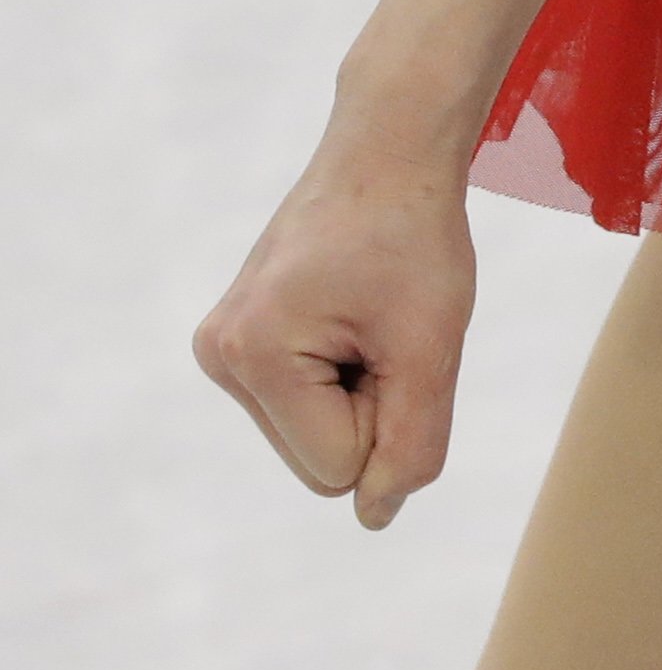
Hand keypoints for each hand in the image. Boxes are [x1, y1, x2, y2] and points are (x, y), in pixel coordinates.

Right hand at [189, 133, 478, 530]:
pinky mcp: (238, 340)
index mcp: (256, 356)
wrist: (388, 153)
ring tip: (370, 315)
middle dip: (372, 406)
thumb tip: (376, 516)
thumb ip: (412, 439)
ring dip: (360, 389)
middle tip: (387, 324)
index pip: (339, 468)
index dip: (392, 416)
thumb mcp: (432, 343)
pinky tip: (351, 314)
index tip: (399, 337)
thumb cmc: (416, 238)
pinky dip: (343, 372)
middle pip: (320, 459)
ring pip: (312, 434)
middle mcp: (221, 357)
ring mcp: (223, 349)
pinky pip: (304, 401)